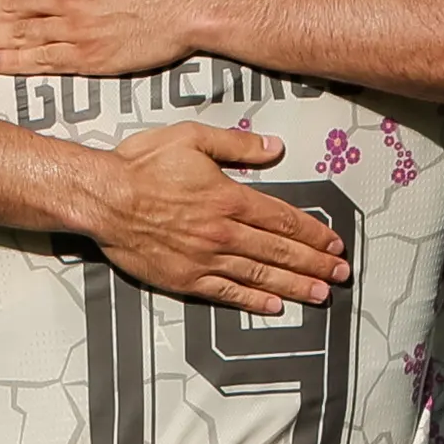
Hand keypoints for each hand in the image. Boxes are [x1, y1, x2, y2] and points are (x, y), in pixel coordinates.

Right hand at [76, 123, 342, 307]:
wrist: (102, 199)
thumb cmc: (142, 164)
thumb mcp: (192, 137)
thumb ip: (237, 145)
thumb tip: (274, 147)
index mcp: (229, 198)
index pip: (283, 218)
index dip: (313, 233)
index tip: (334, 243)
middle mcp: (223, 232)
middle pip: (280, 251)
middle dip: (315, 264)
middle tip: (341, 275)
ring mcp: (205, 259)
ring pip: (260, 275)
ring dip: (295, 286)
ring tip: (321, 294)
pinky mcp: (185, 279)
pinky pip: (228, 293)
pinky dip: (254, 301)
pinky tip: (275, 306)